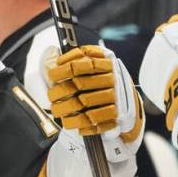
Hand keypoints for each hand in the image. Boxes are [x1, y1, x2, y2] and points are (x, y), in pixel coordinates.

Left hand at [44, 45, 142, 160]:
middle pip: (80, 83)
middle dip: (60, 91)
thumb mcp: (95, 62)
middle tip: (51, 96)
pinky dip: (78, 122)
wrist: (126, 100)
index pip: (81, 63)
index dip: (63, 69)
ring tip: (56, 110)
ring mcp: (115, 96)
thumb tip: (55, 54)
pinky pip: (93, 120)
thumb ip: (77, 57)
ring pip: (84, 102)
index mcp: (106, 61)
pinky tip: (69, 121)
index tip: (51, 75)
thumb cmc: (103, 80)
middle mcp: (112, 77)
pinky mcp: (115, 114)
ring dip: (65, 108)